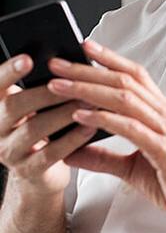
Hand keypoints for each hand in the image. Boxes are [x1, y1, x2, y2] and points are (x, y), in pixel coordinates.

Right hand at [0, 55, 96, 196]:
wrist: (38, 173)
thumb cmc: (41, 128)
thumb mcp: (36, 105)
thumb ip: (43, 85)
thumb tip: (68, 62)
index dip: (9, 71)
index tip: (28, 59)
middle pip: (13, 106)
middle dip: (45, 93)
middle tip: (71, 82)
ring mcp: (10, 151)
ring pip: (33, 130)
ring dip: (62, 114)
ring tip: (87, 102)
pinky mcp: (29, 171)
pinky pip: (50, 154)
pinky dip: (72, 139)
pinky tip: (89, 127)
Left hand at [47, 40, 165, 232]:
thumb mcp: (133, 168)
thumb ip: (103, 157)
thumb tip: (69, 151)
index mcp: (162, 112)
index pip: (134, 75)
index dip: (109, 59)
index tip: (83, 47)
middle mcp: (165, 114)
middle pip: (123, 81)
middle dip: (87, 70)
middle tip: (57, 64)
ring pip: (124, 98)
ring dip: (88, 89)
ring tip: (59, 86)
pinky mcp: (165, 151)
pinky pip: (130, 128)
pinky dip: (103, 118)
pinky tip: (80, 115)